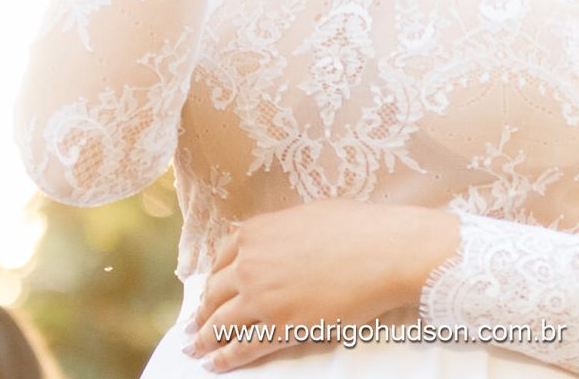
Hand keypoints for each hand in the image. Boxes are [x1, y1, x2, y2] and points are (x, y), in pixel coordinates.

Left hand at [182, 201, 459, 371]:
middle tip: (195, 324)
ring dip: (203, 339)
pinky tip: (215, 364)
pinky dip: (224, 359)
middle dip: (202, 311)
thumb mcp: (304, 214)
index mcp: (253, 234)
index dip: (211, 280)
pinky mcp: (279, 329)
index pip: (219, 261)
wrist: (383, 252)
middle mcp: (248, 265)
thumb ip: (272, 228)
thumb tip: (250, 233)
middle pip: (214, 294)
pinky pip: (241, 348)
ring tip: (196, 348)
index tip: (208, 292)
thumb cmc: (354, 228)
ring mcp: (260, 299)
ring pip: (219, 324)